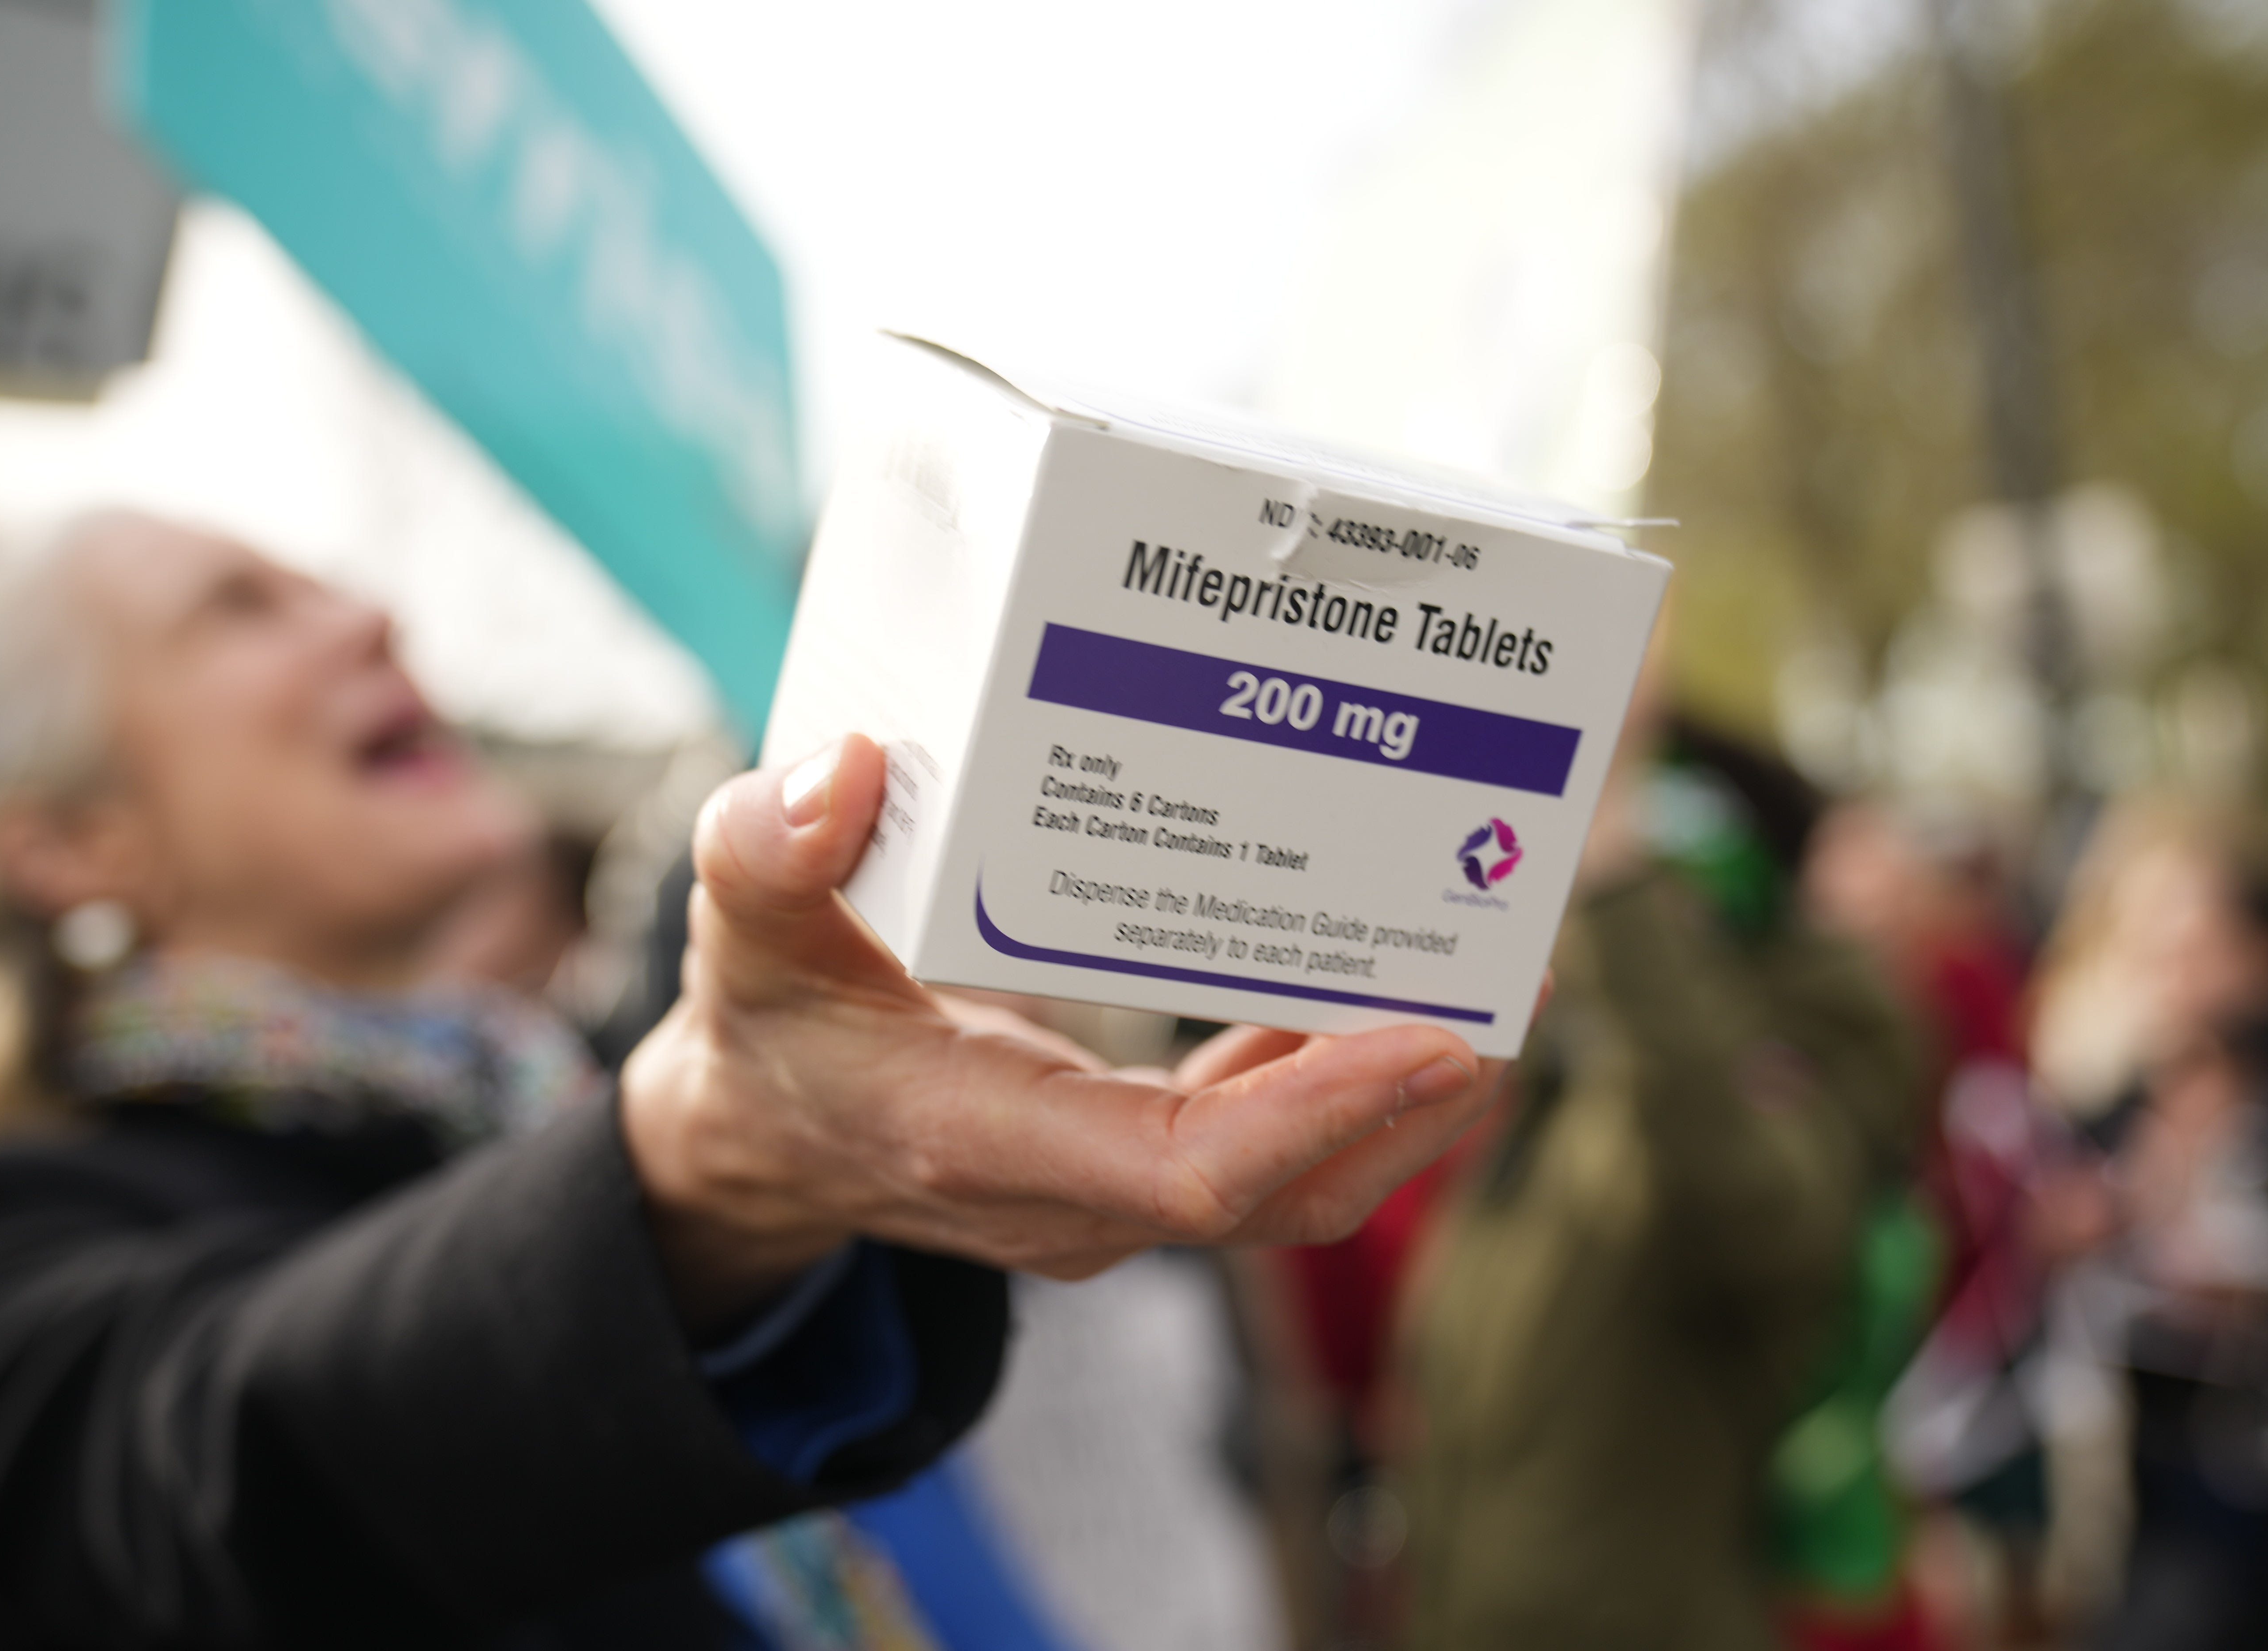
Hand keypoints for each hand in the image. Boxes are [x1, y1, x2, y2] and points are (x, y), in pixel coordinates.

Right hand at [621, 734, 1508, 1331]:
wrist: (770, 1138)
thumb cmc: (771, 1031)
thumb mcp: (742, 937)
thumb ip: (767, 856)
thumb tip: (837, 770)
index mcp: (989, 1144)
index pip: (1191, 1168)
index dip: (1321, 1108)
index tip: (1438, 1033)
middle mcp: (1077, 1196)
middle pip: (1292, 1186)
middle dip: (1419, 1096)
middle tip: (1525, 975)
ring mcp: (1117, 1195)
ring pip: (1303, 1179)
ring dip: (1410, 1093)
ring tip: (1506, 978)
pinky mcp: (1138, 1166)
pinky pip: (1274, 1141)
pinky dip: (1346, 1075)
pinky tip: (1397, 988)